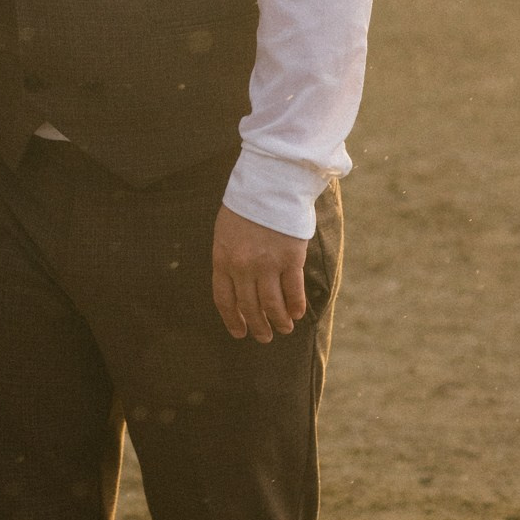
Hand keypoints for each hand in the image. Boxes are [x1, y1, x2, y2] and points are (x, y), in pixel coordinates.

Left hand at [213, 208, 309, 344]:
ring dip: (278, 321)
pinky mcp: (290, 258)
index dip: (233, 320)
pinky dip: (295, 306)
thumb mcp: (226, 231)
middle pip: (249, 306)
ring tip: (283, 329)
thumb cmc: (247, 205)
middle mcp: (243, 266)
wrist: (270, 183)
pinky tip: (297, 314)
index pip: (224, 300)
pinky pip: (293, 290)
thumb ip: (229, 258)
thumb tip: (237, 286)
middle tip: (264, 337)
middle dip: (258, 326)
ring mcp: (267, 263)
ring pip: (272, 304)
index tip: (240, 333)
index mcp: (222, 259)